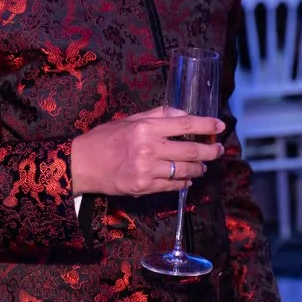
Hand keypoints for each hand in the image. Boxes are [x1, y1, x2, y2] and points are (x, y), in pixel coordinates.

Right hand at [70, 106, 225, 197]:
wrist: (81, 165)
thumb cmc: (104, 139)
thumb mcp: (129, 120)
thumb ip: (157, 115)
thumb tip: (183, 114)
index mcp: (145, 128)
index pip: (184, 125)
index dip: (206, 125)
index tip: (220, 125)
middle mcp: (148, 148)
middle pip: (191, 151)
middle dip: (210, 151)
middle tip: (219, 150)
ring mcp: (147, 170)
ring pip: (186, 171)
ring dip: (199, 169)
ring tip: (203, 166)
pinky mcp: (144, 187)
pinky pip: (173, 185)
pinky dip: (184, 182)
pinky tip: (187, 178)